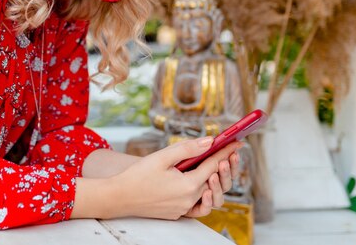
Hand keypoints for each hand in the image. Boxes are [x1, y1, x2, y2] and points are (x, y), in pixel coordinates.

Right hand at [110, 137, 240, 219]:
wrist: (120, 197)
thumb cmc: (138, 176)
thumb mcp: (162, 157)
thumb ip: (187, 149)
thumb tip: (209, 142)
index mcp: (188, 185)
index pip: (213, 165)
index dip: (225, 151)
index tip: (236, 142)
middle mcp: (190, 200)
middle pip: (213, 180)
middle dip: (222, 164)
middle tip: (228, 151)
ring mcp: (184, 209)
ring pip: (206, 193)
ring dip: (212, 179)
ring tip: (214, 167)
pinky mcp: (177, 213)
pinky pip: (196, 204)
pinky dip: (200, 193)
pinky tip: (199, 184)